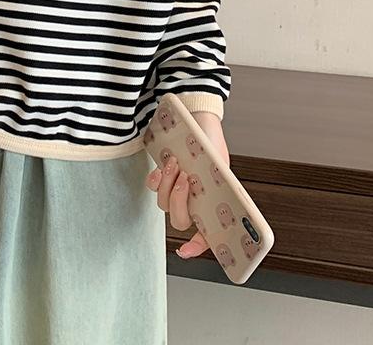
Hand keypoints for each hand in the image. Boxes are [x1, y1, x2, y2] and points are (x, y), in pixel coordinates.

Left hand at [144, 110, 229, 258]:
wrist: (198, 119)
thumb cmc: (212, 144)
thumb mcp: (220, 164)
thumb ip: (217, 180)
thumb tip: (208, 188)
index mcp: (211, 205)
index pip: (206, 235)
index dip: (196, 247)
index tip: (185, 251)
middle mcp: (192, 201)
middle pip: (179, 220)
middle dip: (179, 202)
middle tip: (186, 180)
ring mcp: (175, 189)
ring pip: (163, 204)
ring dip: (168, 185)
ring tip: (176, 164)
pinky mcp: (162, 175)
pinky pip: (152, 186)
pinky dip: (155, 178)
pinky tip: (163, 167)